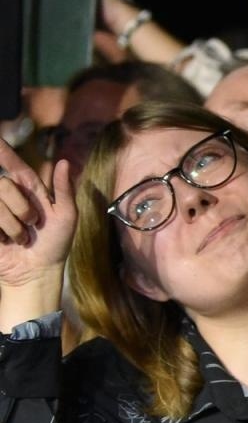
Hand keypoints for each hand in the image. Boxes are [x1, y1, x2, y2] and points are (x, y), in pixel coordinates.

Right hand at [0, 136, 72, 284]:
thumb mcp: (67, 216)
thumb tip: (62, 161)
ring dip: (12, 225)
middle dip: (21, 208)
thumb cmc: (55, 244)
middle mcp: (10, 196)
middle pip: (4, 184)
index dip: (3, 151)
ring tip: (22, 238)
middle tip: (33, 225)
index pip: (15, 165)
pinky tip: (5, 241)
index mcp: (31, 190)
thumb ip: (64, 189)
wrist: (37, 271)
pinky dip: (1, 232)